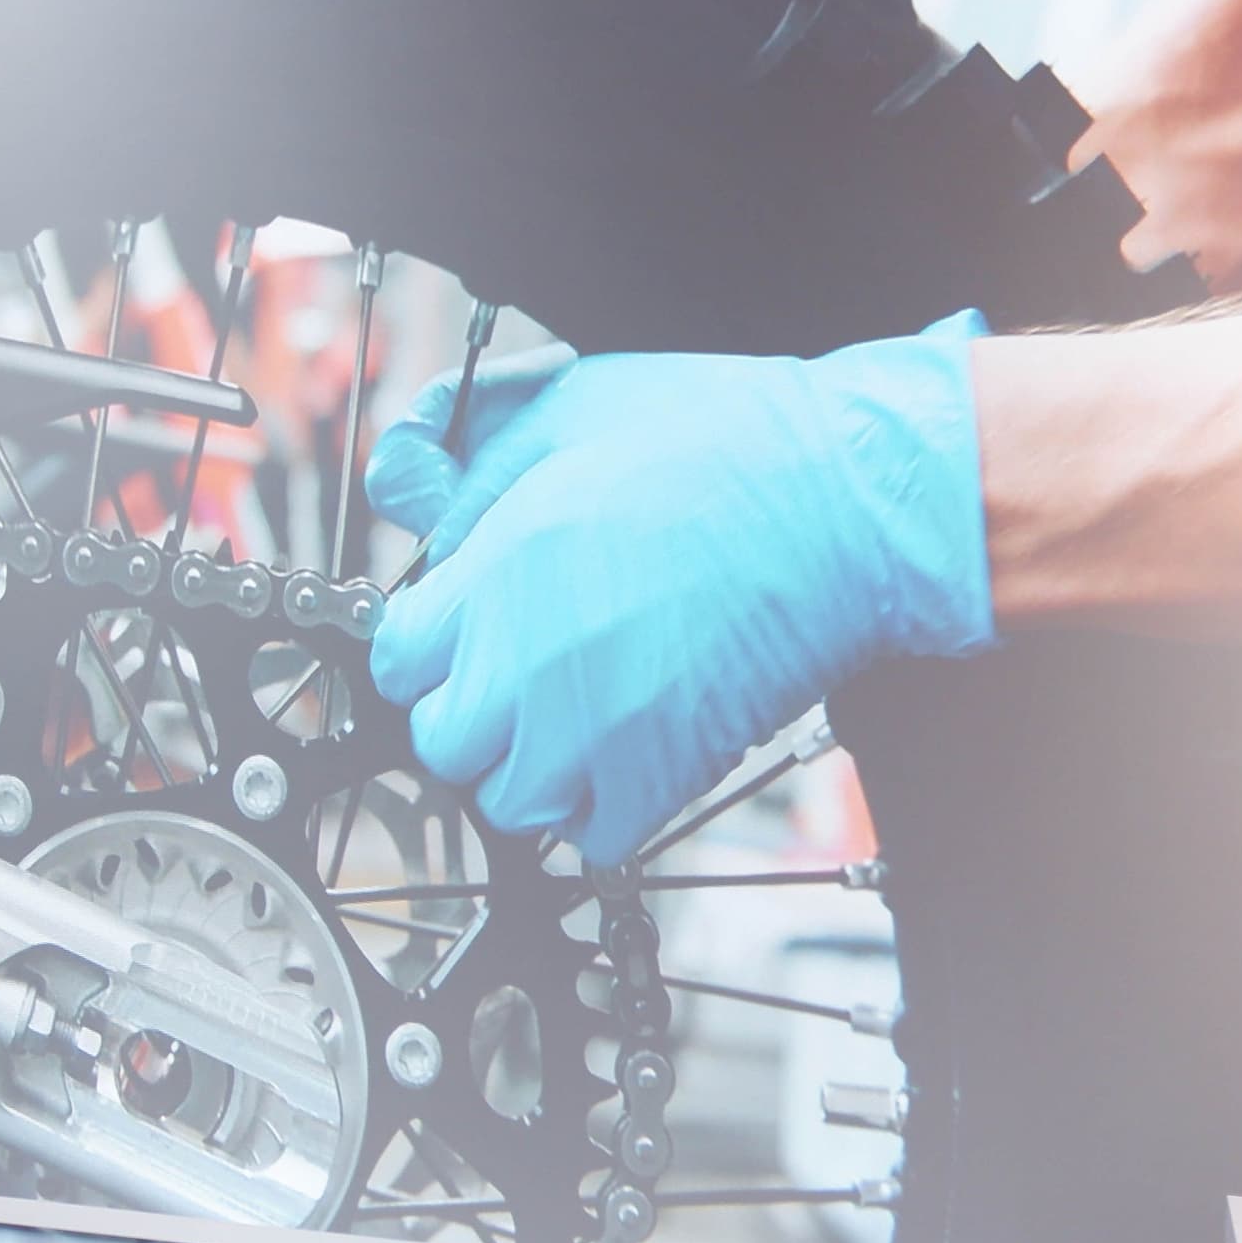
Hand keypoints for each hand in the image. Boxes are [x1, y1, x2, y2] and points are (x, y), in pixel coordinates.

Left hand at [364, 318, 991, 865]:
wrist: (845, 500)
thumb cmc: (720, 436)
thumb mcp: (567, 406)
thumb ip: (469, 453)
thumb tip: (406, 484)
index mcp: (493, 573)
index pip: (396, 658)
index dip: (429, 644)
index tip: (467, 631)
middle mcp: (525, 663)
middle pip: (441, 739)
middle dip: (472, 710)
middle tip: (522, 674)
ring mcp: (589, 733)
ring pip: (507, 800)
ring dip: (532, 767)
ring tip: (580, 713)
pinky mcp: (659, 777)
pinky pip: (588, 836)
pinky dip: (599, 809)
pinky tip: (628, 749)